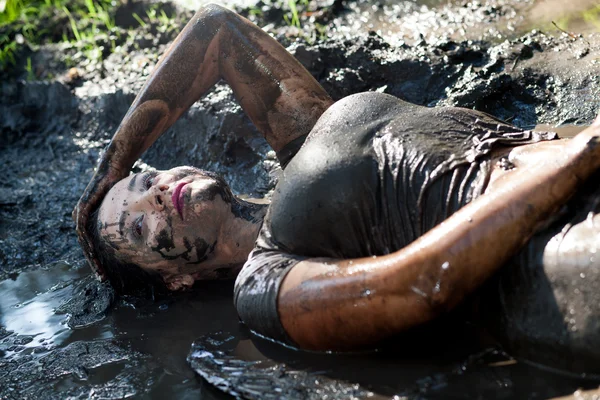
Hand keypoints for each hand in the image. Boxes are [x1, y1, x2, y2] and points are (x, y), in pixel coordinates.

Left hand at [73, 158, 126, 279]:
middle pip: (88, 247)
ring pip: (84, 242)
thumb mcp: (127, 207)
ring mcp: (80, 214)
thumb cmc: (125, 185)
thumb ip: (129, 218)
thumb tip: (148, 227)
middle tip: (102, 279)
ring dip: (90, 258)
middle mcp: (83, 218)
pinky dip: (87, 244)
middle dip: (95, 264)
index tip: (107, 274)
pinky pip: (82, 231)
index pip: (95, 245)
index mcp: (93, 220)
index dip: (100, 260)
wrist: (115, 167)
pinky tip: (92, 254)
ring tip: (99, 272)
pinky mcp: (81, 209)